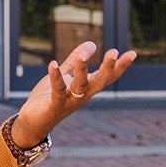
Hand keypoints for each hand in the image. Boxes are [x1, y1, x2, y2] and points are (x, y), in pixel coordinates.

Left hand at [10, 41, 136, 147]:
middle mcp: (82, 96)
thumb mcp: (65, 76)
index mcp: (86, 88)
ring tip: (82, 55)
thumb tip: (92, 43)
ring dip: (82, 70)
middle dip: (107, 68)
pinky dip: (56, 77)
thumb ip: (76, 60)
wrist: (33, 122)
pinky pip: (57, 90)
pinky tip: (53, 64)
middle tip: (114, 53)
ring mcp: (69, 102)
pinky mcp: (54, 105)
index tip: (133, 54)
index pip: (107, 77)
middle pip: (99, 82)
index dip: (120, 66)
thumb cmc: (50, 98)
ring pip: (79, 85)